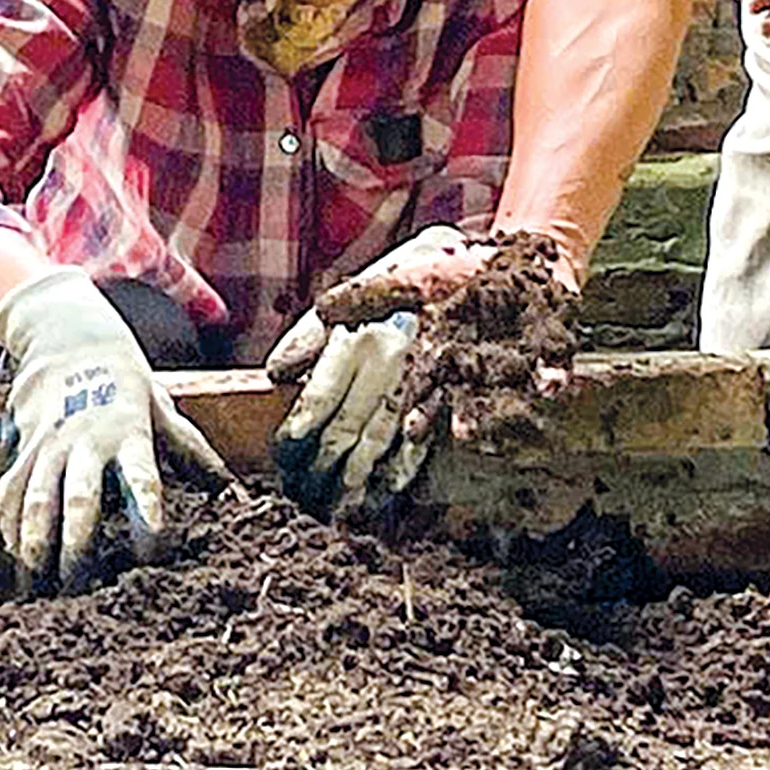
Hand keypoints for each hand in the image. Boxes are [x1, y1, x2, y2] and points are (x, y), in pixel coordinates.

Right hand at [0, 268, 230, 590]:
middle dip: (77, 545)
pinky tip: (17, 561)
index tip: (152, 551)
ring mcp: (49, 445)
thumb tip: (234, 495)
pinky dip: (11, 527)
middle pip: (79, 498)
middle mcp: (86, 440)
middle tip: (78, 590)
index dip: (147, 513)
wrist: (68, 338)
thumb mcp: (165, 411)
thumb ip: (194, 455)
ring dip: (36, 545)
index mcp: (129, 432)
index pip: (142, 478)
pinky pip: (11, 492)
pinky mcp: (22, 449)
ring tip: (37, 589)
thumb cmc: (127, 384)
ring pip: (37, 500)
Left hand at [266, 223, 480, 520]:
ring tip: (341, 505)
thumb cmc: (421, 276)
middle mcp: (394, 358)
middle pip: (352, 421)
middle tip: (306, 493)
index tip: (286, 454)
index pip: (323, 391)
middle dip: (326, 462)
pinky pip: (425, 436)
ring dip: (361, 473)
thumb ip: (315, 331)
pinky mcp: (455, 392)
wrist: (493, 265)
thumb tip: (277, 372)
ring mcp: (426, 379)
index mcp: (365, 332)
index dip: (302, 427)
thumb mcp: (364, 289)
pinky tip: (387, 492)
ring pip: (386, 434)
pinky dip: (404, 467)